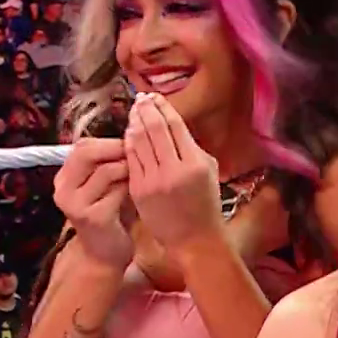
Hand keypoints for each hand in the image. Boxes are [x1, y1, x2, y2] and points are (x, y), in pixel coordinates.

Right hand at [53, 137, 135, 268]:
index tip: (132, 143)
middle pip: (86, 152)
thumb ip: (110, 162)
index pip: (82, 146)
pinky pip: (116, 191)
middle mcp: (63, 189)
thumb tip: (131, 132)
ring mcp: (75, 204)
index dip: (109, 141)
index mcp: (64, 178)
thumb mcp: (107, 185)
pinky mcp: (92, 217)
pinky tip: (139, 193)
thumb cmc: (112, 215)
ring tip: (141, 173)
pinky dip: (130, 188)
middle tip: (137, 154)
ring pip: (105, 171)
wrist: (105, 255)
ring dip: (127, 169)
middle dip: (116, 149)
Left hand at [124, 93, 222, 250]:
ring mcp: (154, 181)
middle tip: (141, 98)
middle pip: (154, 129)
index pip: (175, 125)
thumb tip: (171, 123)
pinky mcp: (140, 191)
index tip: (155, 97)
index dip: (162, 107)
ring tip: (134, 112)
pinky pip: (131, 160)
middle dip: (145, 110)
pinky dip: (129, 144)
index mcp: (196, 163)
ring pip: (139, 142)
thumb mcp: (209, 171)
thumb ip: (191, 147)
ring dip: (134, 123)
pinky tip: (129, 134)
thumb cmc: (206, 204)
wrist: (194, 240)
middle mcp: (174, 170)